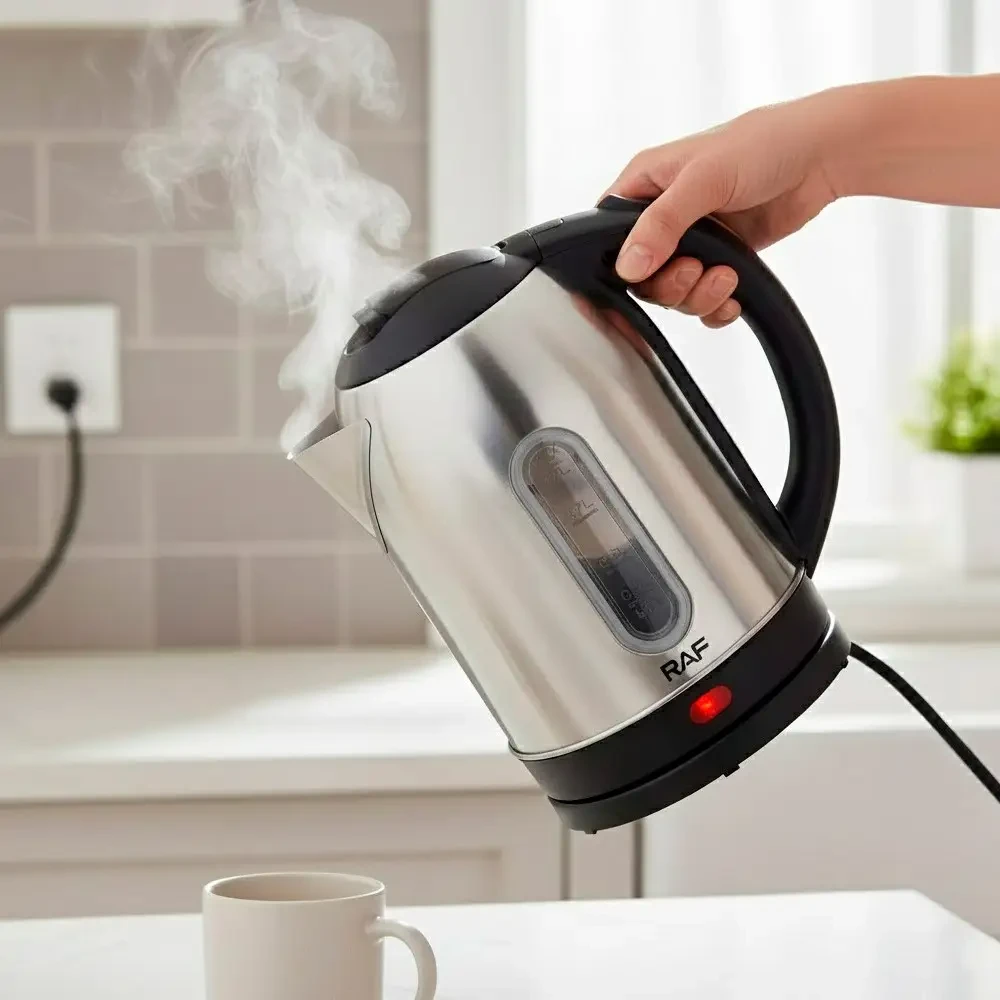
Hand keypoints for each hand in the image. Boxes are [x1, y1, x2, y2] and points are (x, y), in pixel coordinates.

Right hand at [604, 94, 839, 327]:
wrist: (821, 156)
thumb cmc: (763, 144)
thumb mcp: (704, 179)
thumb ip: (661, 224)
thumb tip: (628, 265)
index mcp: (645, 185)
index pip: (608, 236)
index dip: (617, 265)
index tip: (638, 280)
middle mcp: (662, 215)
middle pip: (642, 276)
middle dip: (669, 284)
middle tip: (695, 270)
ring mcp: (692, 240)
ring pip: (673, 292)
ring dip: (697, 295)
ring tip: (727, 276)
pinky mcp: (720, 259)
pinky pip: (703, 299)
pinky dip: (716, 306)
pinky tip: (733, 296)